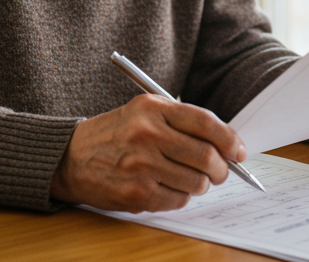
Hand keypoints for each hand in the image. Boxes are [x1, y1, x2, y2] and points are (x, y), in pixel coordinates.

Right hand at [50, 93, 245, 212]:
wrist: (70, 158)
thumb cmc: (113, 135)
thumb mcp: (142, 112)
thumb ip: (180, 122)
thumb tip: (224, 144)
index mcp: (151, 109)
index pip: (205, 123)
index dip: (229, 139)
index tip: (239, 151)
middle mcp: (147, 134)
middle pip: (206, 156)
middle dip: (221, 168)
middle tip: (220, 171)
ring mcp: (142, 166)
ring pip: (197, 182)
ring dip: (201, 184)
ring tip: (189, 178)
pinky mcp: (137, 193)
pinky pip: (179, 199)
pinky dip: (181, 196)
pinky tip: (167, 186)